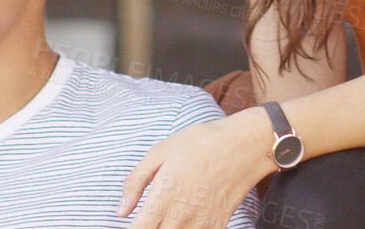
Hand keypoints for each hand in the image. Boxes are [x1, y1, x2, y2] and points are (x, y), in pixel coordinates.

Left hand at [119, 107, 275, 228]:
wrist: (244, 146)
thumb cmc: (200, 143)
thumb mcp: (160, 152)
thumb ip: (135, 183)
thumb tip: (121, 211)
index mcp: (163, 198)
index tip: (130, 222)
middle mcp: (181, 217)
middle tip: (147, 219)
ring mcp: (201, 225)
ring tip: (164, 218)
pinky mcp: (218, 226)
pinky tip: (182, 221)